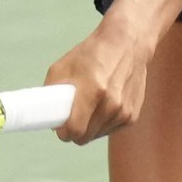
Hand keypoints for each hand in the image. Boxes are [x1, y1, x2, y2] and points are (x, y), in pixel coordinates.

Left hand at [44, 17, 150, 144]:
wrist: (127, 44)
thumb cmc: (92, 54)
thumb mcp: (63, 66)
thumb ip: (52, 92)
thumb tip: (49, 116)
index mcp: (93, 90)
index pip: (75, 130)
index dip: (64, 132)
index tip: (61, 127)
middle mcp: (112, 104)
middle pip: (85, 137)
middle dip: (75, 131)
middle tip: (72, 116)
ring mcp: (124, 111)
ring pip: (97, 135)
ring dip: (90, 127)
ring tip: (90, 105)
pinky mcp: (133, 116)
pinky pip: (110, 130)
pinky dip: (104, 123)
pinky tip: (104, 104)